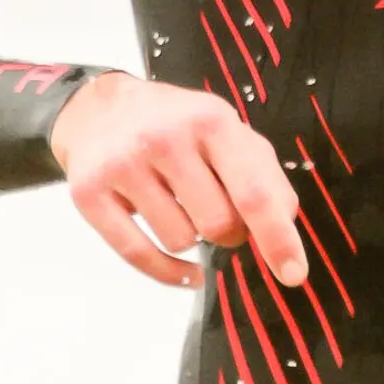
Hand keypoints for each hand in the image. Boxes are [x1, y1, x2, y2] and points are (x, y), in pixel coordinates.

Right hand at [49, 72, 306, 291]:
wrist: (98, 109)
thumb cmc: (176, 126)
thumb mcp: (227, 131)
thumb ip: (264, 174)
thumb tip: (284, 224)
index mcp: (210, 121)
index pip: (253, 192)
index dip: (278, 238)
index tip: (293, 273)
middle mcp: (164, 139)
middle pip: (218, 225)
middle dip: (230, 234)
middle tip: (220, 216)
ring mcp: (123, 166)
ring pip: (181, 241)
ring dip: (192, 240)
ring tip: (181, 211)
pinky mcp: (90, 194)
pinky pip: (137, 255)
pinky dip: (169, 272)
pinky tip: (186, 270)